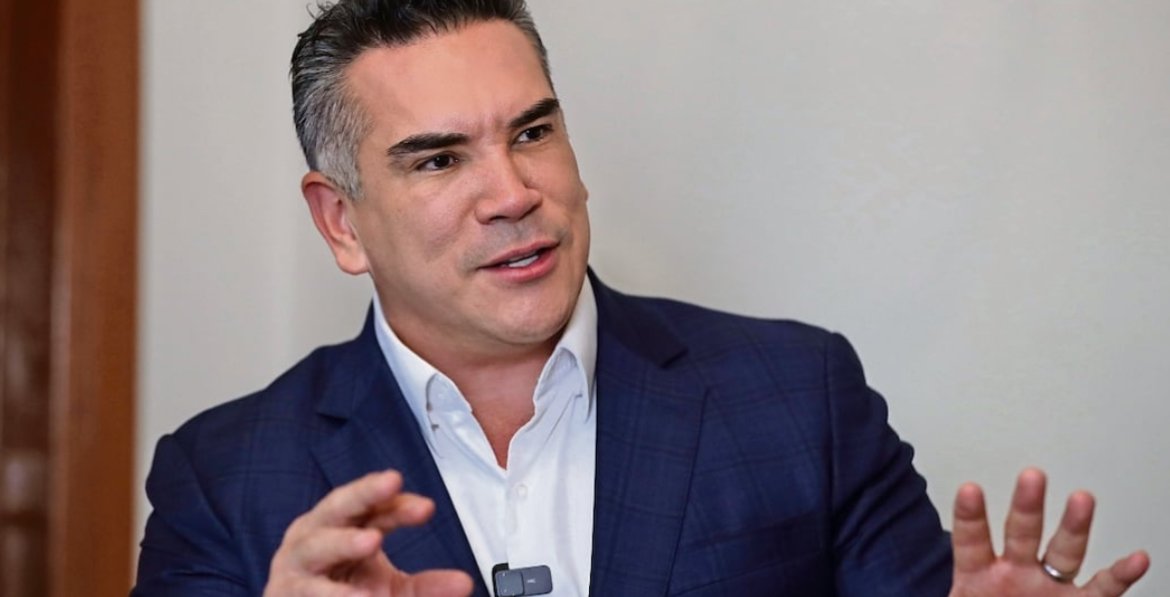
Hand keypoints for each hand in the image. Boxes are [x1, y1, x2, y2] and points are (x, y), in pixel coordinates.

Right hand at [263, 470, 473, 596]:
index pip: (372, 506)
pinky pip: (309, 591)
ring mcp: (295, 565)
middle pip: (338, 506)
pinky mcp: (285, 593)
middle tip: (391, 482)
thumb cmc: (344, 592)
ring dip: (343, 541)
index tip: (427, 507)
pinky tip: (359, 596)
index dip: (397, 504)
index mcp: (341, 524)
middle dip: (364, 494)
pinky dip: (335, 593)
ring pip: (316, 546)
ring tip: (371, 541)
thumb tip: (465, 584)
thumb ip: (426, 586)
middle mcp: (314, 536)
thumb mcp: (389, 588)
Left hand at [949, 468, 1149, 596]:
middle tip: (1031, 475)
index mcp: (976, 576)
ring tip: (1082, 497)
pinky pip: (1102, 590)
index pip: (969, 540)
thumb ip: (926, 594)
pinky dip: (1121, 575)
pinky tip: (1136, 558)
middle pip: (1020, 533)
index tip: (969, 488)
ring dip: (1074, 526)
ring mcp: (1048, 586)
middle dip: (1026, 505)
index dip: (970, 516)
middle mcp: (1015, 573)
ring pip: (1063, 551)